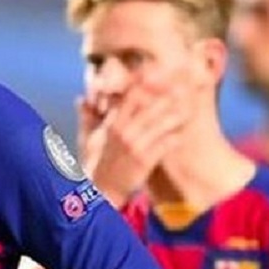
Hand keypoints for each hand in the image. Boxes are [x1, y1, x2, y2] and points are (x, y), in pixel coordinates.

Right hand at [78, 85, 184, 205]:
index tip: (158, 76)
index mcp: (112, 124)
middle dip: (168, 96)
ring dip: (177, 115)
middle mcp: (124, 132)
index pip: (130, 96)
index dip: (145, 84)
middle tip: (183, 88)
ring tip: (189, 109)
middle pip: (151, 106)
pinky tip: (184, 133)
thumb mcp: (87, 139)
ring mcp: (135, 146)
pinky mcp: (145, 161)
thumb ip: (87, 118)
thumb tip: (80, 99)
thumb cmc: (95, 165)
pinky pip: (165, 144)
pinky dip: (176, 137)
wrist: (100, 192)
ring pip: (162, 124)